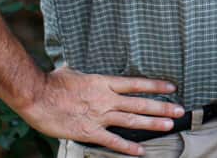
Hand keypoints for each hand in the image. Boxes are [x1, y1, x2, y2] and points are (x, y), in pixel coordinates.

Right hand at [21, 65, 185, 155]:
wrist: (36, 95)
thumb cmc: (52, 82)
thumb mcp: (74, 70)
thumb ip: (86, 73)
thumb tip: (87, 67)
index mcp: (104, 83)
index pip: (136, 83)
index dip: (155, 86)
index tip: (171, 88)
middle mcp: (106, 99)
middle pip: (140, 104)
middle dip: (162, 107)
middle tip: (180, 110)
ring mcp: (99, 116)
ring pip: (132, 121)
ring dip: (152, 124)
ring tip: (169, 126)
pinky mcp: (89, 132)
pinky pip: (112, 141)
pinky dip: (127, 147)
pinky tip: (140, 152)